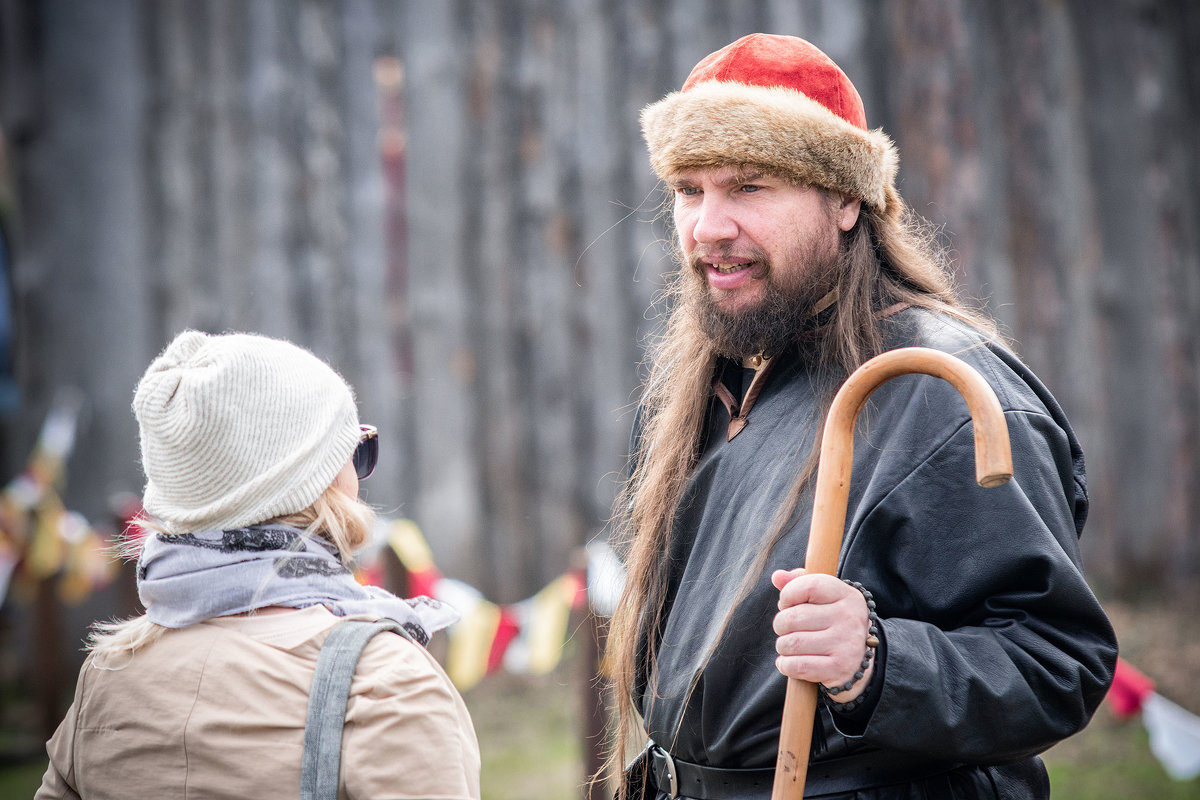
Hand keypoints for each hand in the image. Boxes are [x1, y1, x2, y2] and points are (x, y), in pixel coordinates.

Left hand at [771, 568, 874, 702]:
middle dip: (780, 625)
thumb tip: (777, 576)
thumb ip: (797, 582)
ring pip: (792, 643)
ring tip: (790, 646)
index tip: (787, 604)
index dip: (788, 595)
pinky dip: (785, 665)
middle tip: (786, 629)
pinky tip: (789, 662)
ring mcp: (846, 644)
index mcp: (846, 595)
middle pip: (793, 617)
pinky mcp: (840, 668)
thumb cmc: (831, 623)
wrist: (857, 660)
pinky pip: (797, 666)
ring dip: (782, 646)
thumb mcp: (821, 598)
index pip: (808, 586)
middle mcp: (849, 617)